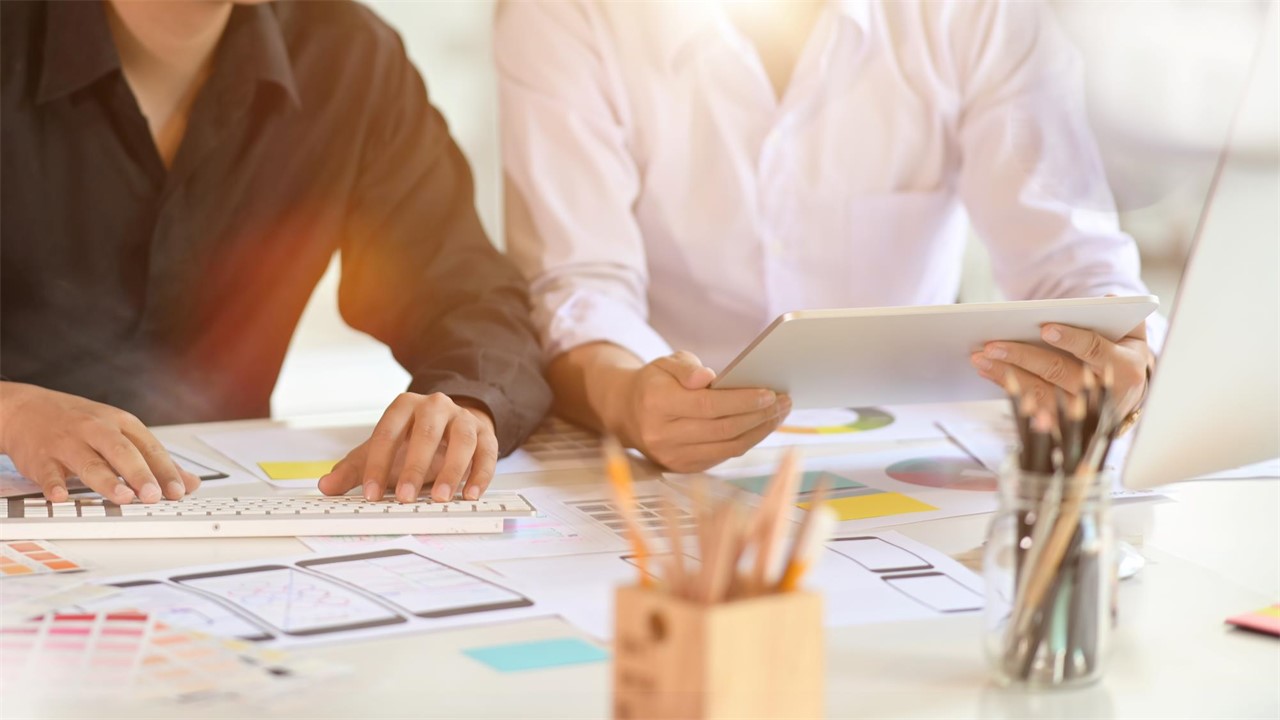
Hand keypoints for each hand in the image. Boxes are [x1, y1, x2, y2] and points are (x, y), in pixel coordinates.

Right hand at [0, 383, 199, 503]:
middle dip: (140, 474)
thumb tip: (190, 483)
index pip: (149, 447)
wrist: (27, 410)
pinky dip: (54, 484)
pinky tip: (62, 496)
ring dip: (107, 481)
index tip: (180, 490)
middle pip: (122, 452)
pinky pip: (49, 473)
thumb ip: (155, 460)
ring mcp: (68, 443)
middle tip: (154, 495)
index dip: (166, 470)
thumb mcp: (121, 433)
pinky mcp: (41, 458)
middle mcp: (96, 430)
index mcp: (120, 423)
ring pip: (89, 463)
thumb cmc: (82, 424)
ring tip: (123, 497)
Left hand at [317, 392, 497, 502]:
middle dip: (414, 466)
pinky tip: (469, 495)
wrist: (450, 427)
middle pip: (426, 432)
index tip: (369, 494)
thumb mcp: (382, 452)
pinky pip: (487, 453)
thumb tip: (326, 486)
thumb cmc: (413, 441)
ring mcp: (464, 418)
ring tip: (440, 498)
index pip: (388, 432)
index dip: (377, 464)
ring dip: (452, 470)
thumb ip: (355, 469)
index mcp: (405, 406)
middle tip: (403, 497)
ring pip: (462, 439)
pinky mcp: (486, 435)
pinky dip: (480, 475)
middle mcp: (436, 406)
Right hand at [609, 351, 790, 472]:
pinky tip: (762, 426)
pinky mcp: (683, 468)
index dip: (741, 401)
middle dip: (759, 416)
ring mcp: (672, 456)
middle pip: (722, 428)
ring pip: (727, 447)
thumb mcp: (665, 363)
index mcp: (656, 403)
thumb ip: (686, 367)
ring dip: (759, 431)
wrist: (628, 414)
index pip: (707, 405)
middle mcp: (662, 435)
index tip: (769, 392)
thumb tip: (708, 378)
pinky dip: (747, 441)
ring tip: (780, 413)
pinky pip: (723, 456)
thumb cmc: (654, 383)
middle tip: (784, 401)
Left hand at [970, 320, 1151, 416]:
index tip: (1046, 328)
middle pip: (1059, 373)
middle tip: (993, 344)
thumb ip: (1125, 315)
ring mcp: (1080, 413)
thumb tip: (1109, 299)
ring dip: (1007, 375)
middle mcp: (1102, 394)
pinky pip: (1030, 407)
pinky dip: (1008, 390)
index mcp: (1125, 369)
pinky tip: (989, 373)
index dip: (1072, 340)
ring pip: (1040, 393)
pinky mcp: (1062, 423)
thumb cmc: (1123, 355)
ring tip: (982, 358)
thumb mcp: (1133, 334)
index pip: (1095, 351)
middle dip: (1024, 357)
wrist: (1127, 397)